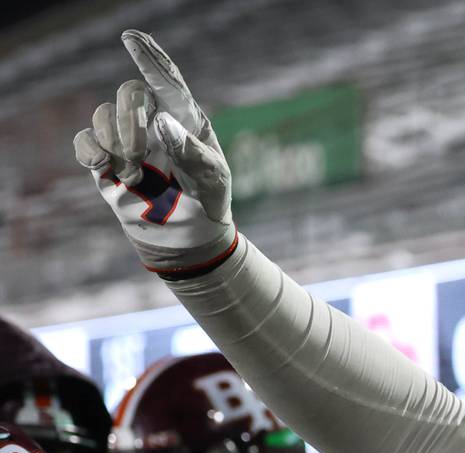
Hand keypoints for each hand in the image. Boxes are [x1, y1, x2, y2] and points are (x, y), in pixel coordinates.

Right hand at [74, 30, 235, 274]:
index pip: (166, 79)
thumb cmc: (209, 202)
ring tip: (136, 176)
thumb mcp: (212, 178)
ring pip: (104, 117)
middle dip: (130, 120)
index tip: (131, 37)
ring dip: (117, 145)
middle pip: (128, 93)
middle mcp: (154, 123)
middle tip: (141, 155)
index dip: (149, 57)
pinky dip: (93, 154)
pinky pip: (86, 143)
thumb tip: (160, 120)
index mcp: (185, 119)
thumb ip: (190, 150)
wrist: (191, 237)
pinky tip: (109, 170)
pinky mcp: (108, 162)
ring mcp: (129, 141)